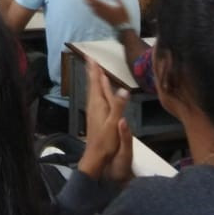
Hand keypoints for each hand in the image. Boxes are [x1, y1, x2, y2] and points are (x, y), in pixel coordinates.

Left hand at [78, 59, 132, 182]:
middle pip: (92, 84)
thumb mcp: (115, 123)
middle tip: (89, 59)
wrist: (95, 156)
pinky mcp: (94, 116)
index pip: (96, 83)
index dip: (95, 71)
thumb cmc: (106, 141)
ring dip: (92, 80)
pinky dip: (94, 90)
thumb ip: (119, 106)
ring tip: (92, 70)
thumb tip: (123, 89)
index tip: (92, 58)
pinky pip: (93, 97)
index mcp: (99, 104)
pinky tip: (95, 92)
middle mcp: (94, 105)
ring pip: (92, 90)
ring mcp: (93, 111)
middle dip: (92, 72)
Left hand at [84, 0, 129, 27]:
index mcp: (107, 7)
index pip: (97, 1)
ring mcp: (102, 15)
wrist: (122, 26)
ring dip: (89, 5)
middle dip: (88, 0)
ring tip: (85, 1)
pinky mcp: (103, 18)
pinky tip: (91, 9)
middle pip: (94, 5)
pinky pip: (96, 14)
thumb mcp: (122, 5)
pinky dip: (92, 10)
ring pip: (94, 9)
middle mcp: (103, 11)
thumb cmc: (122, 15)